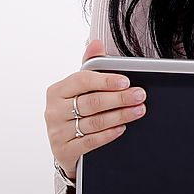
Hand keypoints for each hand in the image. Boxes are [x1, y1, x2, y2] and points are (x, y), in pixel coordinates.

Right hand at [44, 39, 147, 180]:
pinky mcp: (63, 150)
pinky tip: (122, 128)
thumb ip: (89, 66)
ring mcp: (57, 132)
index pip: (82, 80)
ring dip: (120, 115)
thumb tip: (96, 43)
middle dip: (119, 98)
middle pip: (91, 102)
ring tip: (138, 110)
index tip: (126, 81)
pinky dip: (108, 134)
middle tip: (139, 95)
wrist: (66, 147)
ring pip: (94, 122)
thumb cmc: (75, 112)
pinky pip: (90, 141)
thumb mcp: (80, 89)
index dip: (105, 80)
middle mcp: (54, 110)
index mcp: (57, 90)